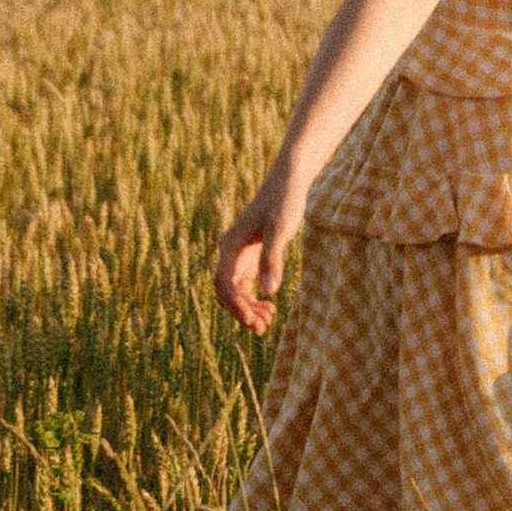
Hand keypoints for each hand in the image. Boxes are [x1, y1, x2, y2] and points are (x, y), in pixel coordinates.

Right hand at [215, 175, 303, 332]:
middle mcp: (230, 252)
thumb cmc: (283, 202)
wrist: (287, 182)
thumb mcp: (281, 229)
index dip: (234, 304)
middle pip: (227, 290)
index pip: (223, 282)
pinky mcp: (251, 256)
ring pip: (236, 290)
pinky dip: (254, 298)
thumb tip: (268, 290)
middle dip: (241, 311)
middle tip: (262, 328)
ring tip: (267, 322)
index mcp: (230, 245)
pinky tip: (269, 307)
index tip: (250, 320)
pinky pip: (246, 284)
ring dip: (248, 308)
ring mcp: (239, 255)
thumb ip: (273, 259)